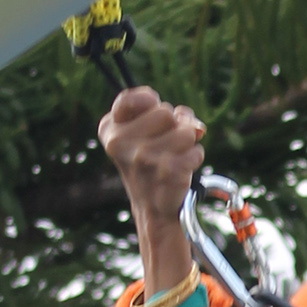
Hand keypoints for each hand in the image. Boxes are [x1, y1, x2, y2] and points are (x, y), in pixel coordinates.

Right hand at [99, 88, 206, 297]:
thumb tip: (196, 126)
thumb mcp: (145, 136)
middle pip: (166, 111)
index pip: (131, 97)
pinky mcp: (167, 171)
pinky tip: (181, 171)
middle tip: (167, 145)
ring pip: (186, 131)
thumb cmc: (152, 165)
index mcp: (110, 130)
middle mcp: (121, 143)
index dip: (150, 101)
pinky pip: (196, 150)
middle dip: (175, 125)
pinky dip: (195, 158)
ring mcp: (144, 158)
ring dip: (188, 144)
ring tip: (174, 158)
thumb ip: (168, 116)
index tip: (153, 111)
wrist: (153, 209)